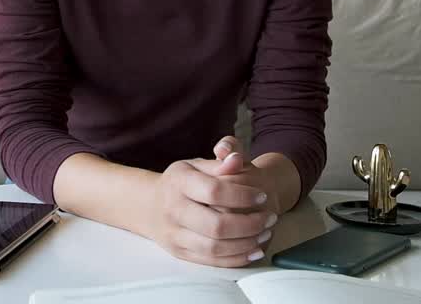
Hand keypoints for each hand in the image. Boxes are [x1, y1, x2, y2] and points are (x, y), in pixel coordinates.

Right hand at [146, 143, 278, 267]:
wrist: (150, 206)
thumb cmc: (182, 182)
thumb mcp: (196, 165)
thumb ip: (219, 163)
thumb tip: (236, 159)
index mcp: (178, 182)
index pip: (214, 191)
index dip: (243, 196)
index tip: (263, 195)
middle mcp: (173, 209)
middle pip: (216, 225)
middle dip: (250, 224)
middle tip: (271, 218)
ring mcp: (174, 234)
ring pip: (215, 247)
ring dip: (246, 243)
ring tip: (266, 233)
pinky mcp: (180, 253)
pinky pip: (212, 261)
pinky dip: (237, 258)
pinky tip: (254, 249)